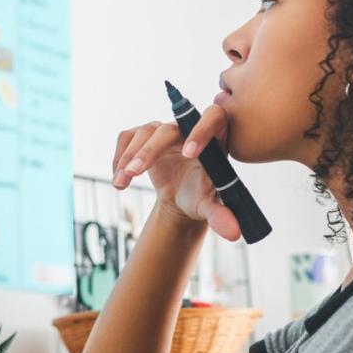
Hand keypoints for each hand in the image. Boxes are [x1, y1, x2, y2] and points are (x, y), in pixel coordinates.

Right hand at [110, 104, 240, 240]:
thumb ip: (221, 215)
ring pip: (146, 132)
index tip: (188, 154)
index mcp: (214, 139)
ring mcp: (165, 130)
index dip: (201, 131)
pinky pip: (128, 137)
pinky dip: (119, 157)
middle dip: (151, 150)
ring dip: (130, 156)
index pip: (213, 118)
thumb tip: (233, 234)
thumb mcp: (211, 206)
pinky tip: (119, 179)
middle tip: (134, 172)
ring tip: (121, 183)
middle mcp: (188, 129)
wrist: (184, 197)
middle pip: (169, 128)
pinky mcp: (145, 135)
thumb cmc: (202, 197)